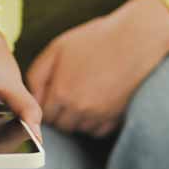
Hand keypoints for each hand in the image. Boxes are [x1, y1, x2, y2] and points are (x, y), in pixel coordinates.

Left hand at [26, 0, 168, 136]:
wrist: (136, 39)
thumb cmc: (96, 39)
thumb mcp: (58, 48)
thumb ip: (37, 75)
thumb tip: (31, 97)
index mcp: (61, 92)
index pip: (43, 114)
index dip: (47, 102)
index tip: (55, 90)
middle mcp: (79, 109)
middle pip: (61, 125)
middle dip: (61, 112)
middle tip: (70, 90)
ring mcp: (99, 116)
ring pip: (80, 128)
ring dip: (78, 117)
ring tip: (86, 92)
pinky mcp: (117, 118)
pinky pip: (98, 130)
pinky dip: (96, 120)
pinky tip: (99, 99)